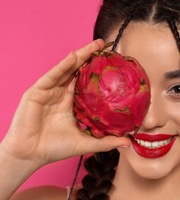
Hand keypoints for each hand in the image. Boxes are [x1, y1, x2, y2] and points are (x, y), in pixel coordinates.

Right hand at [0, 39, 129, 167]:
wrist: (31, 155)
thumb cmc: (56, 148)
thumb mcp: (86, 143)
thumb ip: (106, 142)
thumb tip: (128, 142)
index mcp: (72, 103)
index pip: (87, 82)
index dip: (98, 72)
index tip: (114, 62)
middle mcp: (61, 94)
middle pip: (78, 71)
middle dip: (91, 56)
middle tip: (105, 45)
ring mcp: (49, 91)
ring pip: (66, 69)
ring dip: (80, 55)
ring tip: (95, 45)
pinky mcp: (37, 92)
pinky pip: (52, 76)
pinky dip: (63, 66)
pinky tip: (74, 57)